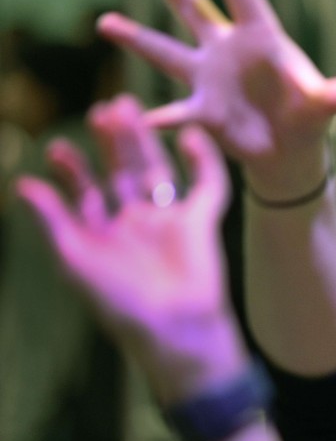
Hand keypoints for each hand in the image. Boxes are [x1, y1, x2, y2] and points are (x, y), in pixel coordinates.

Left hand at [16, 94, 246, 402]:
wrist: (175, 331)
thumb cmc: (121, 304)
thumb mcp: (76, 261)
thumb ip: (53, 220)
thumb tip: (22, 183)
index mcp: (106, 235)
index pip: (88, 192)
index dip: (72, 170)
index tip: (58, 147)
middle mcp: (138, 223)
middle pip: (124, 172)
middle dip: (112, 142)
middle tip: (103, 109)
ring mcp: (171, 220)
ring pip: (158, 170)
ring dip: (145, 141)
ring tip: (130, 109)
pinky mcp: (202, 222)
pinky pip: (208, 185)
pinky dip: (204, 161)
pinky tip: (191, 135)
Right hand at [97, 0, 335, 199]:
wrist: (291, 151)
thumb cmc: (307, 117)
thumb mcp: (321, 106)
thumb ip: (331, 97)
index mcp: (261, 35)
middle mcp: (228, 48)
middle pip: (191, 5)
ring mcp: (210, 77)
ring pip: (166, 51)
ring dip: (136, 38)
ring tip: (104, 21)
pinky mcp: (203, 110)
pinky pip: (178, 111)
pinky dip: (164, 117)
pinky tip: (143, 117)